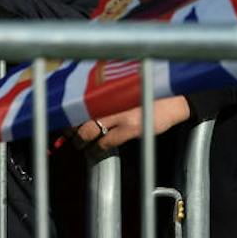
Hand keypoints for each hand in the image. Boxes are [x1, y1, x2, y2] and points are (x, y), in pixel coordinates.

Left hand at [70, 95, 190, 156]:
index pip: (78, 99)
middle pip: (78, 115)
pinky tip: (97, 150)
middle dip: (70, 129)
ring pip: (89, 130)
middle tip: (69, 135)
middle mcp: (110, 97)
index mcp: (107, 87)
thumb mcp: (123, 87)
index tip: (61, 119)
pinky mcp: (132, 127)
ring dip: (81, 141)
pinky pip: (106, 141)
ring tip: (81, 144)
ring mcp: (120, 112)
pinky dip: (98, 148)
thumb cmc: (147, 90)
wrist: (174, 97)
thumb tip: (85, 101)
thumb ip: (105, 92)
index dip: (66, 113)